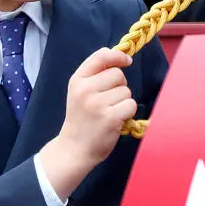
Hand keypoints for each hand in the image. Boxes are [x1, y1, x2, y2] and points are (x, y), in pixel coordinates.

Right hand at [39, 49, 136, 199]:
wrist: (73, 149)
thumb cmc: (81, 118)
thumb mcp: (79, 92)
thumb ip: (95, 74)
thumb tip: (122, 59)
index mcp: (77, 80)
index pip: (101, 56)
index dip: (118, 56)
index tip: (126, 61)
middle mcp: (85, 90)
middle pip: (118, 74)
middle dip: (119, 85)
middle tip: (108, 101)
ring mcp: (97, 104)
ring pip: (126, 90)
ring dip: (123, 101)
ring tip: (108, 112)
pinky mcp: (110, 118)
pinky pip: (131, 105)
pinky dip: (127, 112)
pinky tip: (115, 120)